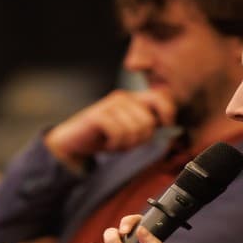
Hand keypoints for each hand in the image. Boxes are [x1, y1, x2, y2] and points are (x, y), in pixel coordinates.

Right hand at [43, 90, 178, 170]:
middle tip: (127, 142)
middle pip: (148, 121)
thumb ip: (147, 123)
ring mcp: (109, 105)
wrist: (73, 143)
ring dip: (126, 144)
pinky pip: (119, 133)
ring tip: (115, 143)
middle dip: (140, 139)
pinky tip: (108, 144)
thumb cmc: (102, 137)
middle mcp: (122, 97)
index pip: (161, 98)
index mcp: (133, 99)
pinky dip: (115, 145)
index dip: (168, 113)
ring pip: (134, 129)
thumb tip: (169, 125)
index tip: (164, 126)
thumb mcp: (131, 130)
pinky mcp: (98, 115)